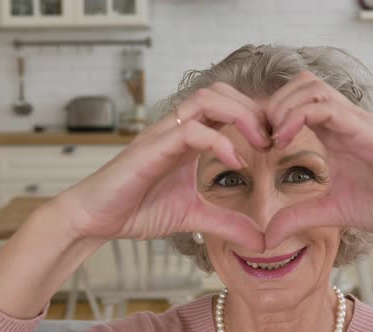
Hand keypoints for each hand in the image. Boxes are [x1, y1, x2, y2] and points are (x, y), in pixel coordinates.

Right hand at [51, 83, 270, 250]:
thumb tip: (260, 241)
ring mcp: (163, 135)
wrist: (95, 219)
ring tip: (260, 144)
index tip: (276, 143)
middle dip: (254, 110)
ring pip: (206, 99)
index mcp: (188, 138)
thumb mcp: (194, 216)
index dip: (255, 117)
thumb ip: (227, 223)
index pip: (226, 107)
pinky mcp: (151, 148)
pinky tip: (236, 162)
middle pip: (221, 92)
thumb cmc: (137, 208)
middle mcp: (176, 129)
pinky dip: (219, 141)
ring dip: (241, 115)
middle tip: (274, 139)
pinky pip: (189, 130)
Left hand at [263, 71, 372, 247]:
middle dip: (274, 104)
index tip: (259, 143)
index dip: (273, 114)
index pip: (299, 101)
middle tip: (262, 137)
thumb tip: (267, 236)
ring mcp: (357, 122)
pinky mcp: (368, 132)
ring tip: (274, 138)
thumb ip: (298, 217)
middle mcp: (346, 120)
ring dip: (284, 107)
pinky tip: (286, 140)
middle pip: (303, 84)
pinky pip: (329, 110)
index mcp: (336, 132)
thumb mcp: (330, 211)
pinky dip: (300, 117)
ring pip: (313, 88)